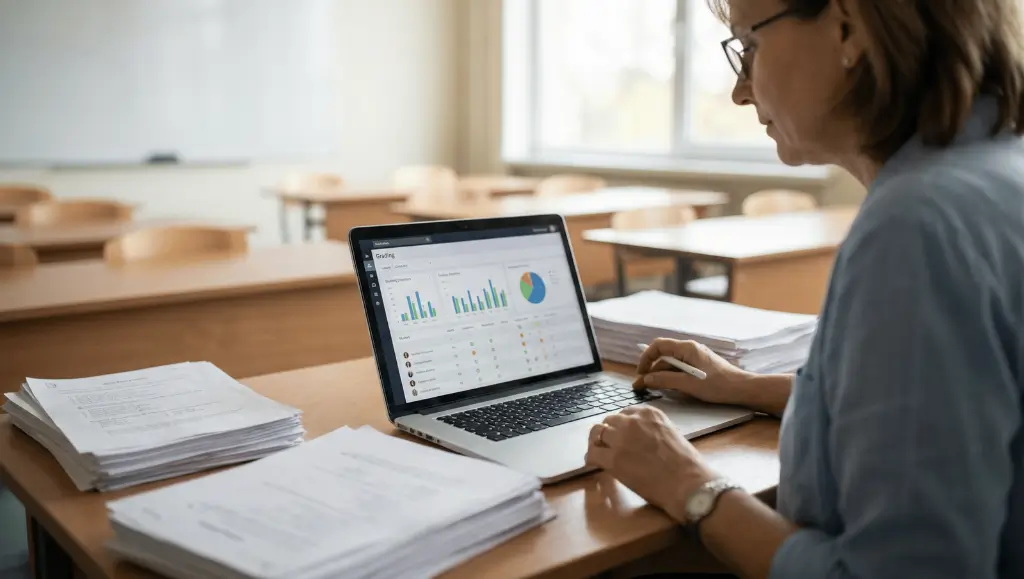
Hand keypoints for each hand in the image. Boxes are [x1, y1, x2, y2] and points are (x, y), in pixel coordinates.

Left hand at [585, 405, 718, 522]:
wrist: (688, 482)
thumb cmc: (687, 464)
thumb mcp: (671, 433)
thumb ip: (652, 430)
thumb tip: (640, 439)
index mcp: (648, 413)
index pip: (625, 413)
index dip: (621, 426)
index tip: (621, 435)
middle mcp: (632, 421)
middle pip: (609, 421)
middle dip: (609, 433)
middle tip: (610, 446)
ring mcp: (620, 439)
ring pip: (597, 434)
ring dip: (598, 443)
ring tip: (600, 453)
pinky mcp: (613, 459)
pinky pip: (592, 454)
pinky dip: (591, 458)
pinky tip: (594, 464)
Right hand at [634, 338, 752, 406]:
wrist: (742, 389)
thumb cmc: (717, 385)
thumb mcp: (688, 384)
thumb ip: (664, 380)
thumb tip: (645, 380)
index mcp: (687, 348)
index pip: (658, 346)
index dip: (646, 358)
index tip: (640, 373)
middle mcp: (690, 349)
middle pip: (664, 356)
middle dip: (651, 370)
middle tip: (642, 386)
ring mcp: (695, 357)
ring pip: (671, 364)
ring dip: (661, 375)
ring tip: (653, 388)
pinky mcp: (700, 365)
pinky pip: (680, 368)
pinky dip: (671, 376)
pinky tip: (668, 387)